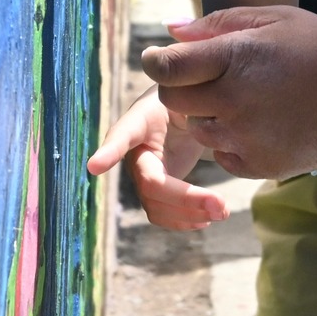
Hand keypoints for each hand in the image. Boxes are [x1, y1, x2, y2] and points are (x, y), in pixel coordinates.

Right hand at [87, 88, 230, 229]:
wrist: (176, 112)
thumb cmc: (181, 98)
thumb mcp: (186, 95)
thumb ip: (191, 106)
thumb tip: (207, 120)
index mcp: (138, 122)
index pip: (120, 136)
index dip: (108, 151)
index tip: (94, 166)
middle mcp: (134, 153)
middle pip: (151, 184)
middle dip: (185, 199)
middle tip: (221, 205)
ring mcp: (142, 175)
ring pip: (155, 206)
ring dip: (188, 214)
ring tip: (222, 212)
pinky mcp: (154, 190)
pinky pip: (162, 213)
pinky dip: (184, 220)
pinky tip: (207, 218)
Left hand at [144, 6, 316, 179]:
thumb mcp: (275, 19)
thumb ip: (218, 23)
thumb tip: (171, 31)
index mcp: (236, 56)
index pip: (167, 66)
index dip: (156, 61)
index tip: (162, 58)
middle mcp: (235, 100)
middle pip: (173, 101)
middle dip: (181, 88)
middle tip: (208, 78)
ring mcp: (245, 137)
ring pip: (197, 130)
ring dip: (208, 115)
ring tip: (244, 99)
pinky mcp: (258, 166)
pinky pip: (222, 156)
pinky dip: (231, 142)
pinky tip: (261, 122)